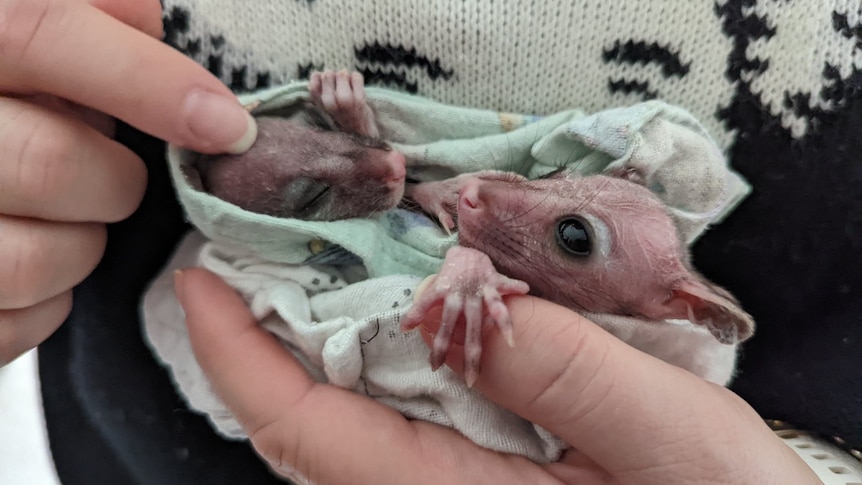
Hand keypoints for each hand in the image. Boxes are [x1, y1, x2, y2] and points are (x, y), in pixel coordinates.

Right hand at [0, 0, 257, 364]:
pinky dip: (55, 298)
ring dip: (83, 244)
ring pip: (38, 256)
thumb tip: (154, 16)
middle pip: (52, 162)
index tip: (228, 125)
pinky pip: (26, 319)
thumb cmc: (11, 108)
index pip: (44, 34)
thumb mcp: (30, 42)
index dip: (146, 80)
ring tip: (65, 218)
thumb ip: (94, 18)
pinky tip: (38, 255)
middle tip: (113, 177)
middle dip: (115, 180)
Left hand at [175, 268, 818, 484]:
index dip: (240, 360)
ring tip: (311, 266)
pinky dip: (377, 357)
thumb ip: (567, 375)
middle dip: (264, 340)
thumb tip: (463, 293)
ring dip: (316, 342)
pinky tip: (394, 312)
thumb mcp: (663, 439)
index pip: (310, 433)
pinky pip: (398, 417)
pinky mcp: (480, 473)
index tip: (202, 285)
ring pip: (348, 420)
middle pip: (310, 425)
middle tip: (252, 250)